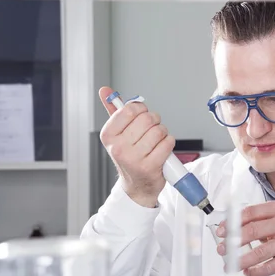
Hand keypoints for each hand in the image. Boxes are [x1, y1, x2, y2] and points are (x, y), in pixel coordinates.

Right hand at [98, 86, 174, 207]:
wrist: (137, 185)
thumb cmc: (130, 156)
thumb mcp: (118, 133)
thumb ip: (113, 110)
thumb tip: (105, 90)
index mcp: (108, 135)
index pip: (131, 109)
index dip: (142, 110)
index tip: (141, 116)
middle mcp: (118, 147)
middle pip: (148, 118)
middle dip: (154, 122)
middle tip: (151, 131)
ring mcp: (133, 159)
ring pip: (159, 130)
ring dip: (162, 134)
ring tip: (155, 142)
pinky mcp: (149, 167)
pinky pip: (168, 143)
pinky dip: (169, 144)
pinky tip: (162, 150)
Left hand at [216, 201, 274, 275]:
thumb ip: (255, 222)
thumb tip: (228, 230)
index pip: (250, 212)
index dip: (232, 222)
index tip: (222, 231)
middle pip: (252, 230)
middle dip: (233, 241)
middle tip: (222, 249)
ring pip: (259, 251)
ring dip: (241, 260)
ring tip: (231, 264)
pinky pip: (270, 266)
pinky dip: (256, 271)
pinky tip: (248, 272)